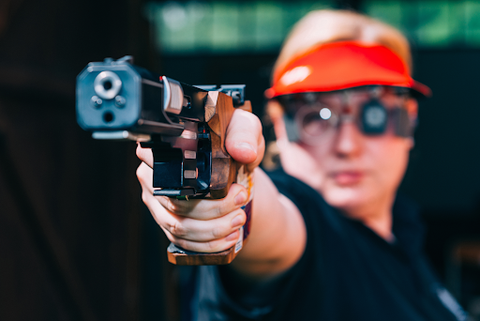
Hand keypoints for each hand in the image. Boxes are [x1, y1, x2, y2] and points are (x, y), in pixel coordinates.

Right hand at [136, 109, 263, 252]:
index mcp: (161, 150)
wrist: (238, 168)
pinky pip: (183, 243)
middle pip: (174, 202)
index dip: (190, 181)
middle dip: (212, 208)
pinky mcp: (169, 224)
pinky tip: (229, 237)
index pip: (161, 167)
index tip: (225, 185)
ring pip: (178, 226)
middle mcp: (152, 178)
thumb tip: (242, 152)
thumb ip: (244, 133)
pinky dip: (208, 244)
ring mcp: (158, 204)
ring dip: (212, 229)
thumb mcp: (244, 129)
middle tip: (240, 200)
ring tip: (239, 220)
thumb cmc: (233, 142)